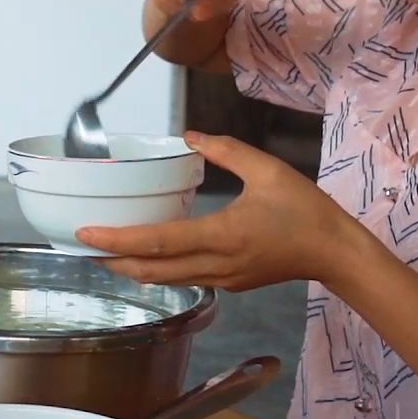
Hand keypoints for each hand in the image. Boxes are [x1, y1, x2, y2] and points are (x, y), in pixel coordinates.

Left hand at [77, 132, 356, 289]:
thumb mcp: (266, 170)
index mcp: (221, 235)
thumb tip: (188, 135)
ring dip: (132, 268)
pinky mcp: (231, 283)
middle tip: (81, 246)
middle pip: (151, 270)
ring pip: (166, 280)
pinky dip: (158, 270)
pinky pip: (185, 279)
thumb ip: (225, 150)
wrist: (335, 253)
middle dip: (112, 260)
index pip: (156, 242)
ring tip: (104, 252)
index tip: (85, 234)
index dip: (116, 240)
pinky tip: (148, 255)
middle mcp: (216, 264)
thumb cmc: (304, 209)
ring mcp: (223, 279)